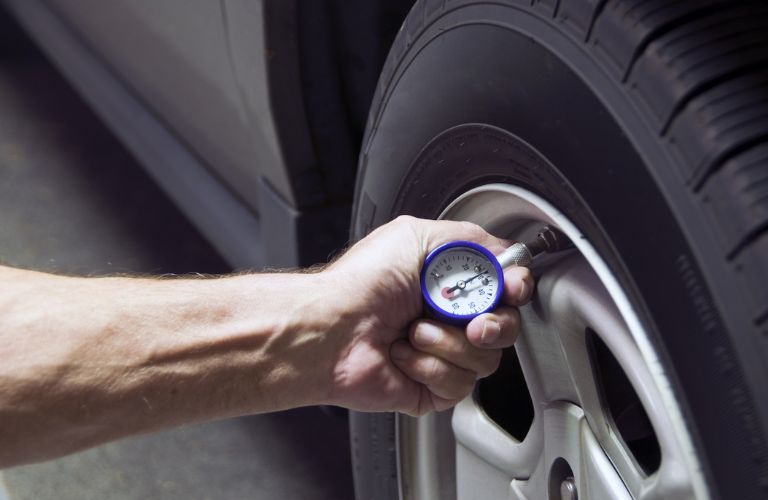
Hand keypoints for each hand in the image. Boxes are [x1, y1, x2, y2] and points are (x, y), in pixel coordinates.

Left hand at [321, 216, 533, 415]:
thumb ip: (471, 240)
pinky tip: (404, 355)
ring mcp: (441, 353)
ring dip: (449, 343)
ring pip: (486, 358)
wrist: (332, 328)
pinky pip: (461, 384)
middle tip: (471, 321)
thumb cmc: (361, 283)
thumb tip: (506, 254)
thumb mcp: (417, 236)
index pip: (505, 288)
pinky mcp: (432, 388)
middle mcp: (447, 317)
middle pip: (506, 326)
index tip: (510, 288)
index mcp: (447, 282)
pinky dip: (431, 366)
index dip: (515, 288)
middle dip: (494, 323)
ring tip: (413, 331)